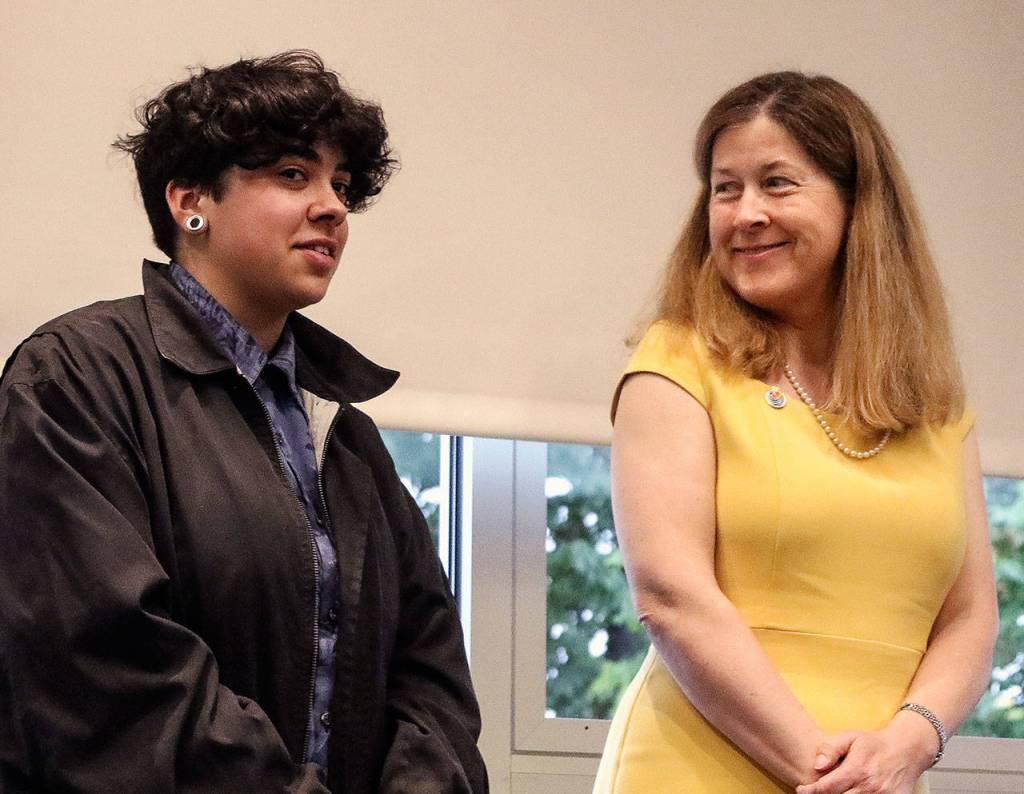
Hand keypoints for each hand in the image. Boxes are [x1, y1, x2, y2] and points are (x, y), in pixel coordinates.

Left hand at [795, 725, 931, 793]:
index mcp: (857, 769)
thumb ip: (831, 748)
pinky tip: (850, 793)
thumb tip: (817, 765)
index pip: (828, 787)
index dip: (812, 791)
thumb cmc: (874, 743)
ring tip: (831, 791)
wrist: (906, 750)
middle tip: (815, 791)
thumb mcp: (850, 737)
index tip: (802, 790)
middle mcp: (869, 787)